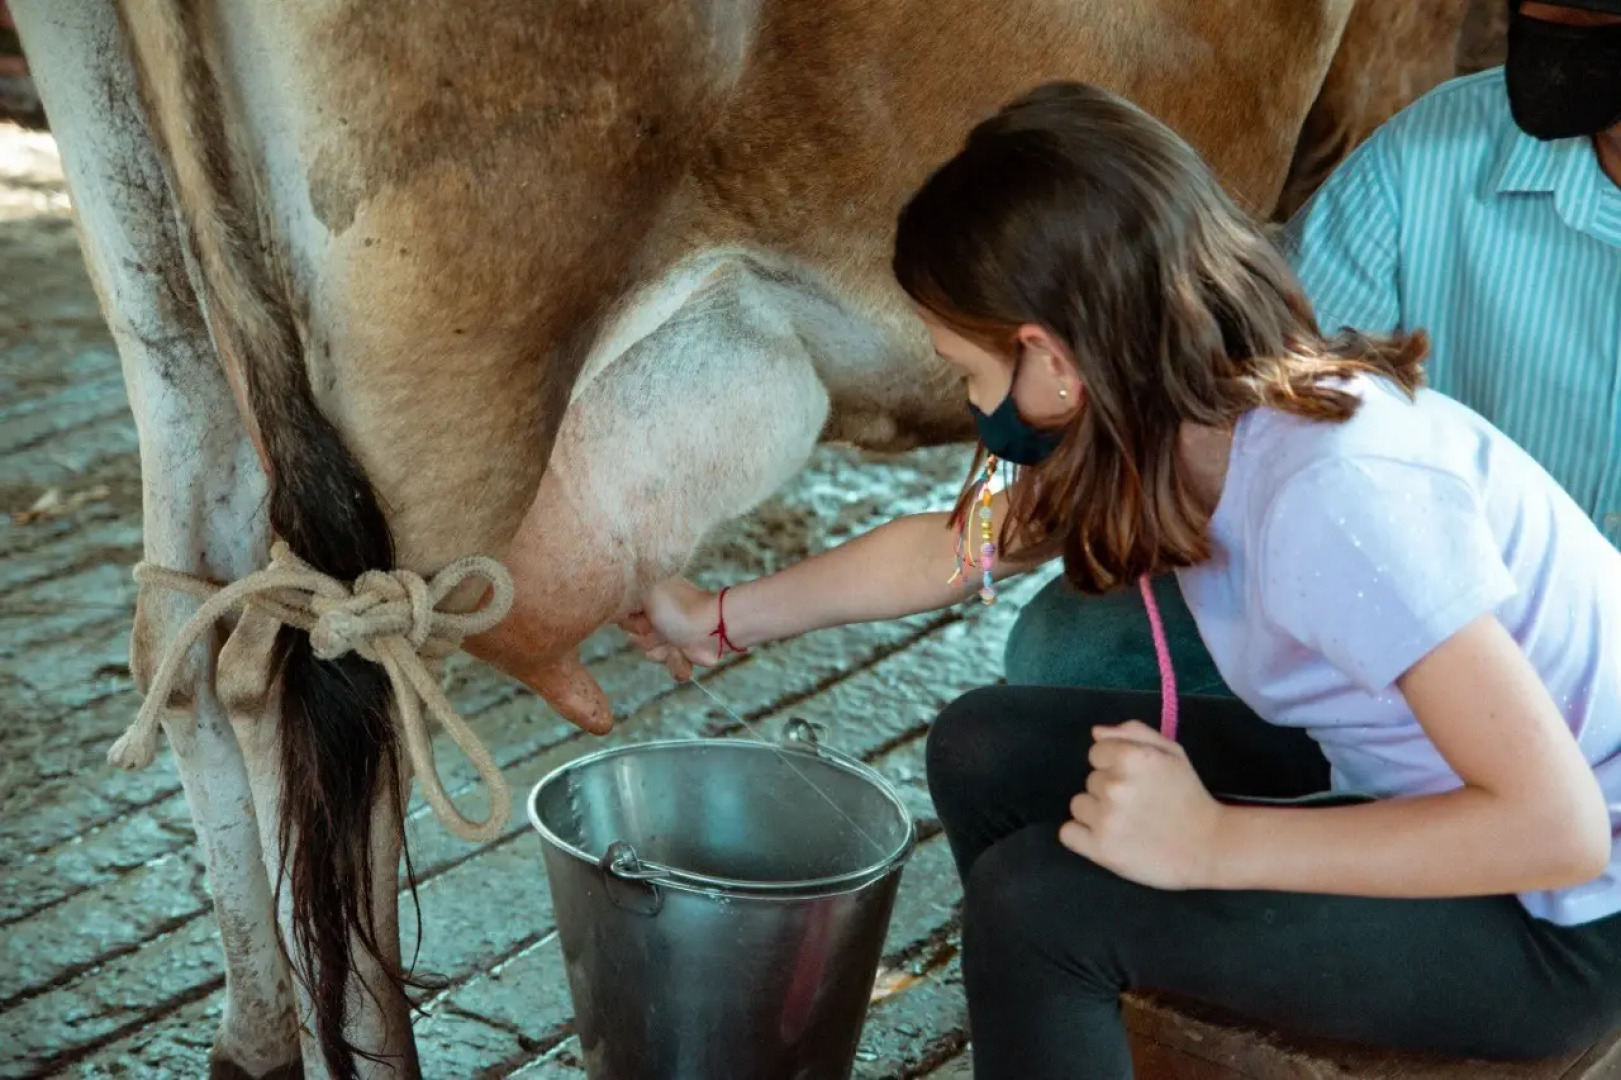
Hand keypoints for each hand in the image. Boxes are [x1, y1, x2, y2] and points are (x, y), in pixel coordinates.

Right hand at [617, 576, 721, 679]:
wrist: (712, 630)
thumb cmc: (679, 609)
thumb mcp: (646, 594)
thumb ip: (627, 599)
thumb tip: (619, 613)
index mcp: (651, 598)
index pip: (625, 615)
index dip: (631, 621)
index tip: (641, 617)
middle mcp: (660, 615)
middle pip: (636, 637)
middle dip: (647, 637)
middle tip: (660, 629)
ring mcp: (672, 634)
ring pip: (652, 653)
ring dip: (662, 650)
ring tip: (675, 642)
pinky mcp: (684, 652)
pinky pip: (670, 665)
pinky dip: (677, 662)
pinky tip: (684, 652)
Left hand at [1059, 721, 1223, 890]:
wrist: (1209, 845)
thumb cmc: (1188, 795)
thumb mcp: (1171, 752)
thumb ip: (1133, 733)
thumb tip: (1096, 732)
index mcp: (1131, 757)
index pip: (1096, 753)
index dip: (1114, 765)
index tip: (1135, 780)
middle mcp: (1114, 785)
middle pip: (1090, 781)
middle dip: (1109, 790)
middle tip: (1138, 805)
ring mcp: (1106, 818)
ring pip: (1079, 805)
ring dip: (1096, 813)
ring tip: (1126, 823)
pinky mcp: (1101, 848)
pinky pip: (1068, 833)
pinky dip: (1082, 836)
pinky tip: (1107, 837)